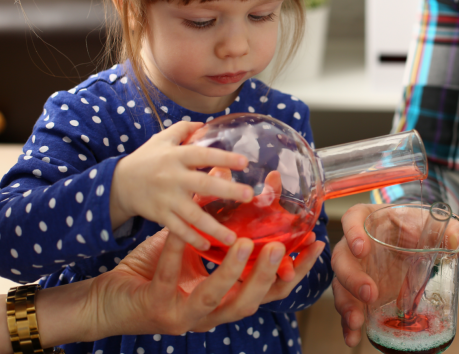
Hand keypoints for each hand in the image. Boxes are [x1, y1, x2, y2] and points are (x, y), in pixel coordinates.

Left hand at [87, 227, 324, 336]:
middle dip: (269, 275)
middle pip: (253, 301)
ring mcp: (185, 315)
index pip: (272, 290)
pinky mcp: (158, 309)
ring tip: (244, 244)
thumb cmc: (154, 272)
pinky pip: (171, 281)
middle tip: (282, 247)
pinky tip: (179, 233)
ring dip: (233, 273)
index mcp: (226, 298)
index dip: (296, 271)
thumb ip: (215, 221)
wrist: (108, 302)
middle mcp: (212, 312)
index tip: (315, 244)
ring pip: (219, 300)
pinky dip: (177, 255)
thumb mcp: (193, 245)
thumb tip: (235, 179)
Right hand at [111, 121, 253, 249]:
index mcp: (176, 156)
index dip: (223, 157)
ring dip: (213, 227)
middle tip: (249, 195)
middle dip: (227, 191)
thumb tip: (206, 123)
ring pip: (192, 215)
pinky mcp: (160, 216)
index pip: (202, 155)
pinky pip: (178, 230)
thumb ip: (184, 130)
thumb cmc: (146, 159)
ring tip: (234, 238)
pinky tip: (208, 246)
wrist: (118, 184)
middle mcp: (173, 178)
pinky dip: (192, 239)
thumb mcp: (162, 139)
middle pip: (202, 185)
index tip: (244, 162)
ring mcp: (167, 199)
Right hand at [331, 203, 458, 346]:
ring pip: (340, 286)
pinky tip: (353, 338)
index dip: (352, 232)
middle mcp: (355, 244)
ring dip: (346, 305)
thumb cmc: (416, 225)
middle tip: (369, 293)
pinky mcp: (358, 292)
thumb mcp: (433, 223)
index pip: (353, 219)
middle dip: (352, 278)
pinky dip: (348, 324)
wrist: (413, 239)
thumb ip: (452, 229)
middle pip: (341, 258)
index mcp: (369, 220)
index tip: (362, 247)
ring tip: (357, 322)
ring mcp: (355, 270)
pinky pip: (349, 307)